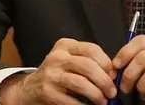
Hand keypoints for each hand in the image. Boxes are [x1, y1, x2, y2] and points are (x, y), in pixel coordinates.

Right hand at [0, 38, 116, 104]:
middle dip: (104, 81)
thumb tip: (113, 73)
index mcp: (65, 45)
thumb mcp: (70, 59)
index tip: (113, 74)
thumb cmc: (57, 73)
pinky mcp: (47, 92)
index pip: (92, 49)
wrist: (30, 88)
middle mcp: (57, 57)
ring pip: (81, 83)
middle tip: (112, 91)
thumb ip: (89, 61)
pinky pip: (71, 100)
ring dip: (97, 94)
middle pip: (88, 66)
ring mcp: (51, 74)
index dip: (107, 63)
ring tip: (103, 101)